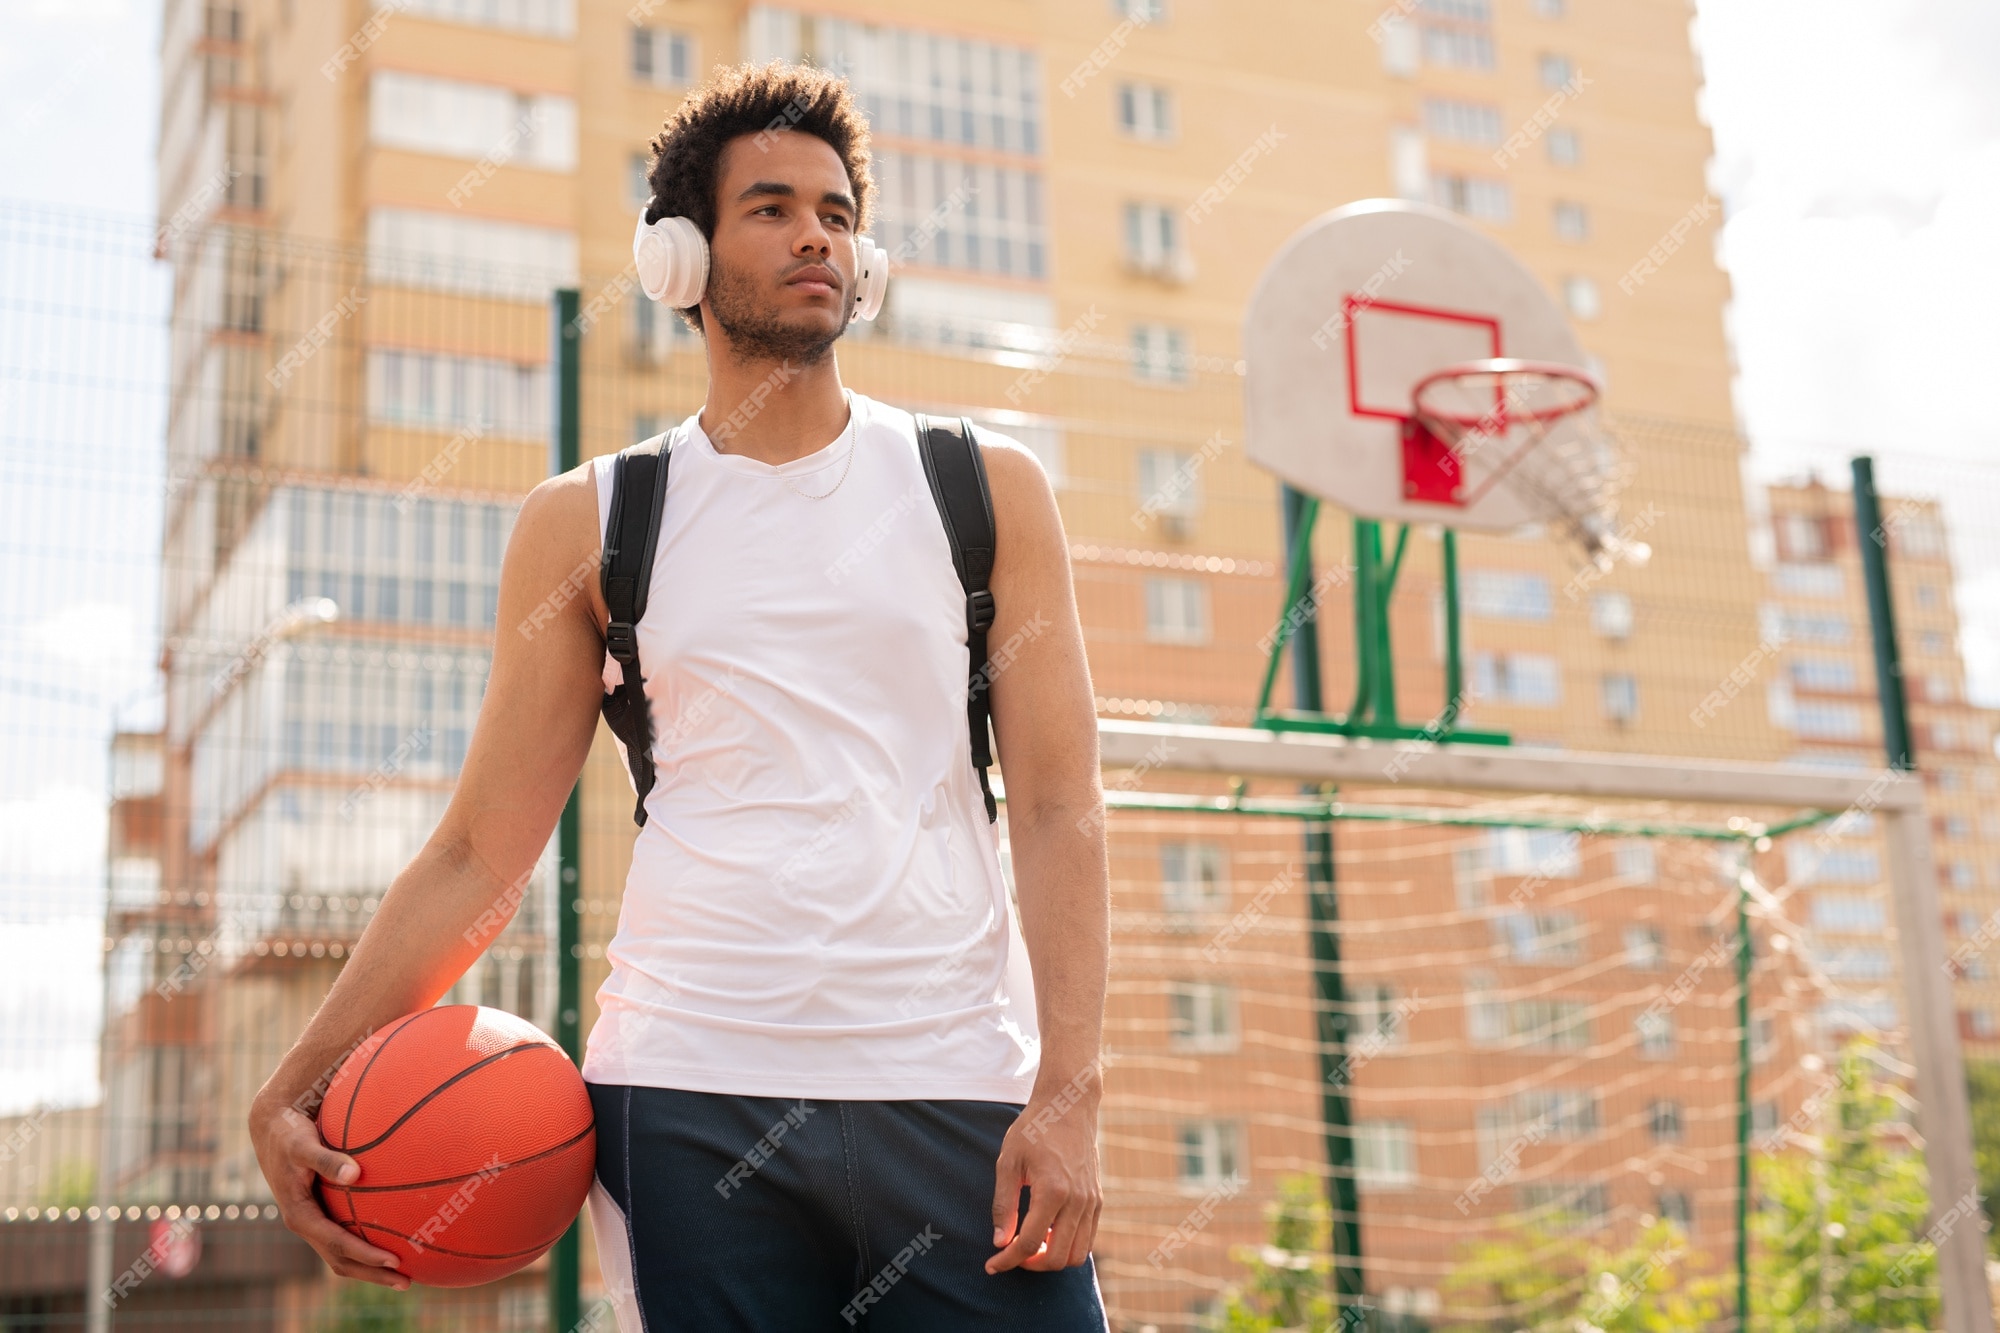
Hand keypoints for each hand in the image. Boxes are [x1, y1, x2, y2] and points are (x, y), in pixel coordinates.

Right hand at [248, 1095, 408, 1289]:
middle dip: (372, 1273)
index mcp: (299, 1215)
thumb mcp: (303, 1145)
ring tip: (404, 1273)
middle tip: (407, 1282)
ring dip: (370, 1266)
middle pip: (340, 1260)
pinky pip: (344, 1236)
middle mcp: (306, 1223)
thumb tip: (355, 1173)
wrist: (272, 1128)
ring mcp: (312, 1221)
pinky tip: (393, 1238)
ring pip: (341, 1254)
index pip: (335, 1244)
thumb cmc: (289, 1135)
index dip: (364, 1255)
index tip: (394, 1260)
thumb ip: (326, 1160)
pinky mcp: (319, 1212)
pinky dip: (366, 1245)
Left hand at [986, 1090, 1102, 1273]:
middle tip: (1011, 1253)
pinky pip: (1087, 1239)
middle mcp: (1078, 1200)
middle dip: (1030, 1265)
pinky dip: (1068, 1247)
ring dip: (1052, 1259)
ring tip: (1030, 1244)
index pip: (1030, 1243)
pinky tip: (1047, 1233)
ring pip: (1077, 1254)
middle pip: (1057, 1258)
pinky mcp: (1097, 1200)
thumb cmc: (1034, 1129)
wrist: (1069, 1105)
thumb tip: (1000, 1242)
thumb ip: (1003, 1205)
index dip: (1008, 1260)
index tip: (991, 1265)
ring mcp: (1091, 1201)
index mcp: (1052, 1190)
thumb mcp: (1008, 1162)